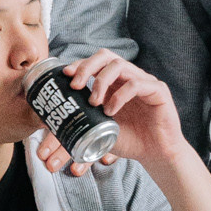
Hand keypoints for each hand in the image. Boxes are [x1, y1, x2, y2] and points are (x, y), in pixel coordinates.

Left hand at [49, 52, 185, 174]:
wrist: (155, 154)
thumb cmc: (129, 140)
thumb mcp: (99, 128)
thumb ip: (82, 119)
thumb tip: (52, 121)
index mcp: (115, 82)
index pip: (95, 62)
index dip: (79, 65)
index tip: (65, 75)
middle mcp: (129, 77)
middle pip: (106, 56)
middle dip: (86, 67)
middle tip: (75, 85)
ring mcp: (145, 81)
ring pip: (120, 65)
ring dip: (101, 82)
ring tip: (93, 103)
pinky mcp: (158, 91)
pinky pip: (137, 83)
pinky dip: (119, 96)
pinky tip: (111, 111)